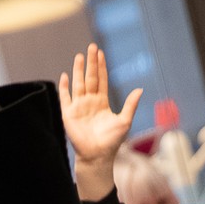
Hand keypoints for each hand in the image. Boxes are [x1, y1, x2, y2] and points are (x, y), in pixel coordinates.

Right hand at [58, 45, 142, 174]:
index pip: (101, 80)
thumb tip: (140, 89)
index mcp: (102, 102)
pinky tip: (65, 76)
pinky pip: (65, 98)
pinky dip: (64, 87)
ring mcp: (79, 107)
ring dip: (78, 70)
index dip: (101, 66)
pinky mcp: (69, 115)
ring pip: (78, 84)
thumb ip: (130, 105)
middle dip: (91, 63)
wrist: (97, 156)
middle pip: (90, 77)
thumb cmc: (111, 141)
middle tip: (92, 47)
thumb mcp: (125, 121)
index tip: (100, 53)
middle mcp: (90, 102)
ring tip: (79, 56)